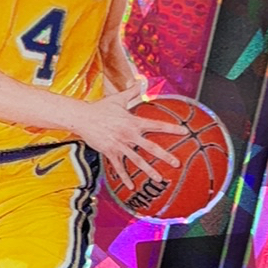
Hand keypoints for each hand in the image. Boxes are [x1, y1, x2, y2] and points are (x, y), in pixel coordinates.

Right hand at [68, 85, 187, 189]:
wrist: (83, 117)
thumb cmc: (101, 107)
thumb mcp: (118, 98)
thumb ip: (132, 91)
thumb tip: (142, 81)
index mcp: (133, 122)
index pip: (156, 125)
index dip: (171, 128)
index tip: (184, 132)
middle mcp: (129, 135)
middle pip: (150, 147)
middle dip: (165, 156)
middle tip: (177, 163)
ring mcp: (120, 145)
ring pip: (137, 160)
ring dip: (149, 170)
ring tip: (159, 178)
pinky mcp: (110, 152)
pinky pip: (119, 167)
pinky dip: (125, 178)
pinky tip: (131, 187)